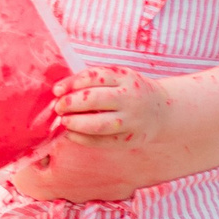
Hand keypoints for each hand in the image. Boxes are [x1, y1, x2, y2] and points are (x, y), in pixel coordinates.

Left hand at [51, 69, 175, 145]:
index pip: (95, 77)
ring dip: (76, 123)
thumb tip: (58, 90)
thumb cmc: (128, 91)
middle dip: (71, 104)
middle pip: (95, 100)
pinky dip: (83, 139)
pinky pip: (103, 141)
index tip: (57, 91)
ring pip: (99, 124)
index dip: (72, 84)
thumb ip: (87, 80)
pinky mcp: (129, 139)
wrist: (161, 111)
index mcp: (125, 78)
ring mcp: (131, 120)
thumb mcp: (115, 78)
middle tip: (58, 108)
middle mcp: (130, 98)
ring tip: (64, 121)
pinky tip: (72, 134)